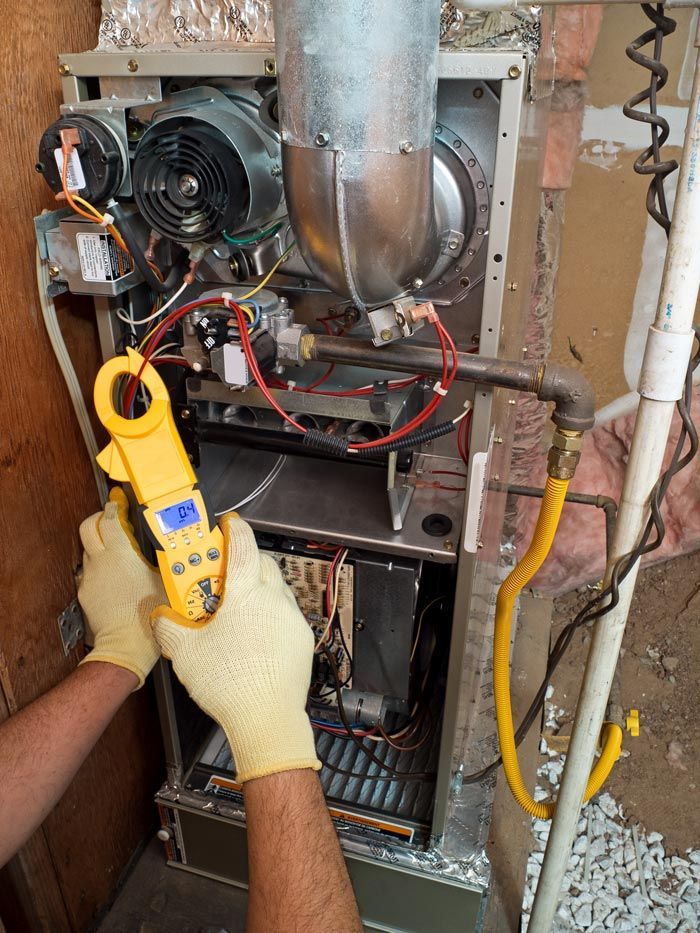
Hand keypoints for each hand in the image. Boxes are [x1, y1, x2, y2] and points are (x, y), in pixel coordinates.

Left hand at [78, 487, 164, 686]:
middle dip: (98, 519)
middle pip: (87, 526)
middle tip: (111, 518)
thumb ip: (162, 558)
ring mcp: (90, 578)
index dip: (114, 506)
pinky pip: (89, 572)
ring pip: (87, 550)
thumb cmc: (148, 614)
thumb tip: (169, 546)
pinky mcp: (86, 594)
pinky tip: (113, 576)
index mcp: (119, 553)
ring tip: (116, 550)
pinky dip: (98, 568)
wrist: (126, 644)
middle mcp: (99, 562)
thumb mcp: (165, 579)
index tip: (119, 502)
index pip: (109, 518)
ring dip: (99, 544)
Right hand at [151, 515, 319, 783]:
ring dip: (259, 586)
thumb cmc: (229, 684)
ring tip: (237, 605)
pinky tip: (255, 632)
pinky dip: (271, 612)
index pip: (244, 545)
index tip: (228, 524)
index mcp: (246, 594)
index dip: (234, 529)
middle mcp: (275, 600)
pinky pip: (286, 613)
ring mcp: (292, 619)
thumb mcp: (186, 653)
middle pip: (263, 563)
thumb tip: (159, 616)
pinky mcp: (302, 639)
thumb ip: (169, 627)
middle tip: (223, 572)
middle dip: (246, 559)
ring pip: (278, 588)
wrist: (267, 719)